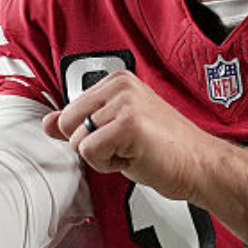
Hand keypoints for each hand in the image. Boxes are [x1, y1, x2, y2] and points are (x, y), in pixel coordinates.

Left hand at [43, 70, 247, 239]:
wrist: (200, 165)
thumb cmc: (166, 149)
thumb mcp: (117, 129)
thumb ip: (82, 123)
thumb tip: (47, 123)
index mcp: (119, 81)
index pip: (70, 110)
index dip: (89, 133)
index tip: (120, 136)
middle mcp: (121, 86)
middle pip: (68, 123)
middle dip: (90, 144)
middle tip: (125, 147)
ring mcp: (125, 103)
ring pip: (77, 140)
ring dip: (102, 156)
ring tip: (133, 151)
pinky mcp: (128, 125)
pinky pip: (90, 153)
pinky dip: (108, 165)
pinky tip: (135, 158)